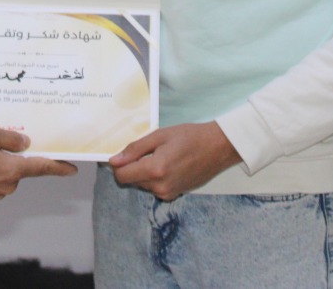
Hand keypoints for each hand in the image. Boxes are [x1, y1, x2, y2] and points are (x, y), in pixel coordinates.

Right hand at [0, 122, 76, 198]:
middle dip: (17, 154)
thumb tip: (24, 143)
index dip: (58, 167)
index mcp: (10, 170)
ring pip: (8, 171)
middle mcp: (5, 184)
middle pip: (22, 167)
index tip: (71, 169)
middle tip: (2, 139)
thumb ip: (10, 138)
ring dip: (2, 159)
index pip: (41, 168)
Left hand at [109, 122, 240, 200]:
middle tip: (147, 149)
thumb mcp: (159, 136)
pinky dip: (156, 177)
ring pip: (143, 184)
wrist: (218, 147)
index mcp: (155, 170)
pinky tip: (169, 163)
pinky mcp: (175, 195)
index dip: (118, 164)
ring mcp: (168, 193)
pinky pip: (155, 187)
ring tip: (161, 155)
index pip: (122, 176)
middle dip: (133, 166)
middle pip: (132, 181)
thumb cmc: (190, 136)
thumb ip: (135, 149)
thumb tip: (114, 161)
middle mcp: (160, 187)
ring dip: (145, 172)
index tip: (124, 153)